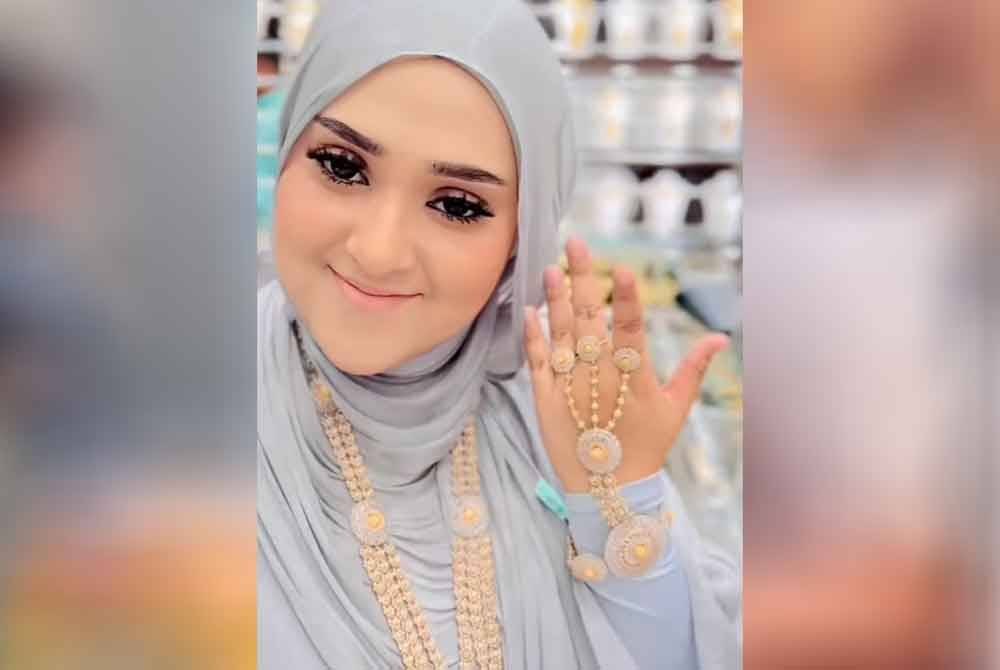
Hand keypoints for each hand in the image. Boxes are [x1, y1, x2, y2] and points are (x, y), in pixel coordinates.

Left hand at [523, 238, 728, 492]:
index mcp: (634, 376)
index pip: (631, 328)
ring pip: (560, 333)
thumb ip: (695, 369)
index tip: (622, 267)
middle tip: (575, 242)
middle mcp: (599, 376)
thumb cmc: (647, 446)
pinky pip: (537, 361)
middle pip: (590, 319)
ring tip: (550, 268)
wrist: (608, 489)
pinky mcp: (544, 398)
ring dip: (555, 298)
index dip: (628, 298)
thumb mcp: (677, 409)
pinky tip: (529, 310)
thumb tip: (720, 338)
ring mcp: (569, 385)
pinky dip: (533, 335)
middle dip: (583, 278)